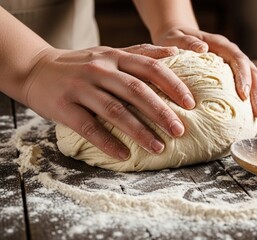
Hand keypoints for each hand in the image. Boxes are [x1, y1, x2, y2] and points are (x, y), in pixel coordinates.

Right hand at [23, 44, 195, 159]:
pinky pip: (88, 127)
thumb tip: (174, 53)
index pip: (150, 68)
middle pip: (137, 91)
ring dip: (140, 131)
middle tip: (180, 130)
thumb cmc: (82, 65)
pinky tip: (124, 154)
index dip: (173, 85)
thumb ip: (141, 53)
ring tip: (158, 147)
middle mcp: (100, 70)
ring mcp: (81, 87)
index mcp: (116, 57)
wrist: (36, 68)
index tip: (190, 104)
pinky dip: (108, 142)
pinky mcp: (64, 106)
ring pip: (115, 111)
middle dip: (161, 112)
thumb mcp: (111, 53)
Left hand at [153, 27, 256, 123]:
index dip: (243, 76)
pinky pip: (246, 89)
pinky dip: (251, 103)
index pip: (238, 59)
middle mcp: (231, 55)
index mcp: (221, 45)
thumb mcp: (176, 38)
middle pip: (252, 72)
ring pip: (254, 82)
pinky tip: (254, 120)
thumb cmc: (174, 41)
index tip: (243, 94)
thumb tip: (202, 49)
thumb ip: (187, 42)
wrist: (176, 40)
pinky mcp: (232, 78)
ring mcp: (234, 67)